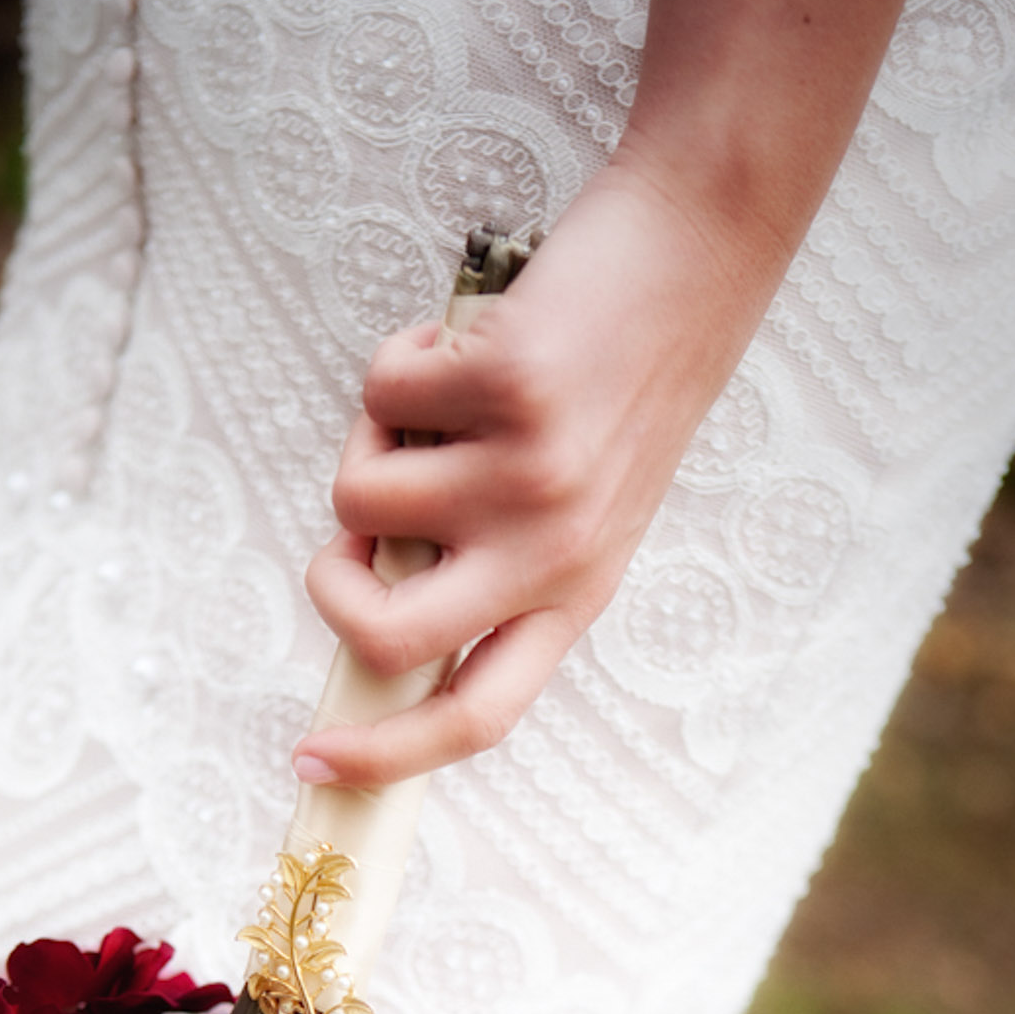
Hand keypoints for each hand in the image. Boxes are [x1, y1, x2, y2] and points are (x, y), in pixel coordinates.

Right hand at [294, 165, 774, 786]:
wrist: (701, 251)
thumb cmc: (624, 379)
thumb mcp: (583, 504)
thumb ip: (496, 562)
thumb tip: (370, 588)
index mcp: (575, 594)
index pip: (475, 715)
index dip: (384, 758)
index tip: (313, 763)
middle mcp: (554, 551)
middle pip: (389, 638)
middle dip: (329, 593)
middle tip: (341, 547)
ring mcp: (530, 473)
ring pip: (359, 501)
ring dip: (372, 443)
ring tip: (441, 397)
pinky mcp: (507, 386)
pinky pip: (380, 395)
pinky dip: (401, 358)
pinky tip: (466, 339)